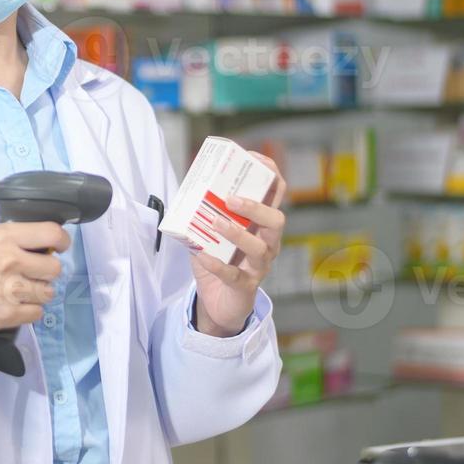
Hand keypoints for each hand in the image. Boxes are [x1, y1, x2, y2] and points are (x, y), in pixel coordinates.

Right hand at [0, 222, 68, 340]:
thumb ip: (11, 236)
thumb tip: (41, 243)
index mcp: (4, 237)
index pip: (52, 233)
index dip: (61, 241)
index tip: (58, 248)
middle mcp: (10, 261)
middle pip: (54, 268)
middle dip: (45, 273)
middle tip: (30, 274)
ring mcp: (10, 290)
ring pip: (48, 293)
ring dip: (36, 293)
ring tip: (16, 292)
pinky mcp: (8, 315)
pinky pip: (37, 313)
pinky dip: (28, 311)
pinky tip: (11, 305)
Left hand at [190, 153, 286, 337]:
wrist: (217, 303)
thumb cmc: (218, 261)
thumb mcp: (209, 232)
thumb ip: (202, 212)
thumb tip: (187, 187)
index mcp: (260, 225)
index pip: (276, 195)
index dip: (271, 175)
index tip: (256, 160)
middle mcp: (266, 243)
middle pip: (276, 221)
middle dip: (256, 207)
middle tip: (231, 199)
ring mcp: (258, 266)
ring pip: (260, 248)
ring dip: (237, 233)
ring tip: (215, 223)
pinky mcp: (245, 287)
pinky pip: (235, 275)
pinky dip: (218, 265)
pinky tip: (203, 256)